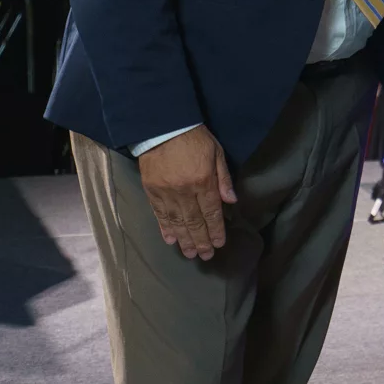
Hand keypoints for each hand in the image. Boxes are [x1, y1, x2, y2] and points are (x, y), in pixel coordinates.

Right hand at [137, 125, 235, 260]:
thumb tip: (231, 202)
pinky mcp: (152, 191)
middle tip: (206, 256)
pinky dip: (165, 228)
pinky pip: (159, 214)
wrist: (162, 127)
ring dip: (184, 240)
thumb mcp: (216, 152)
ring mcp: (166, 193)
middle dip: (201, 241)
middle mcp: (185, 191)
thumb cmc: (194, 138)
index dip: (215, 230)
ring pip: (177, 222)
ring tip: (190, 254)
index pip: (211, 212)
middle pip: (194, 222)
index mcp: (203, 181)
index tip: (219, 243)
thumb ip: (223, 178)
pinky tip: (170, 240)